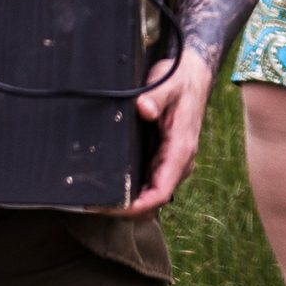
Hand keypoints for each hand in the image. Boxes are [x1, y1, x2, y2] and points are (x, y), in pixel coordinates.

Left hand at [93, 45, 212, 217]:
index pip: (161, 192)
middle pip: (153, 200)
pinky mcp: (163, 159)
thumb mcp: (168, 84)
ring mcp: (171, 163)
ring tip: (97, 198)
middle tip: (94, 204)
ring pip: (150, 195)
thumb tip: (144, 109)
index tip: (112, 208)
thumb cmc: (179, 81)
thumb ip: (156, 97)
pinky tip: (110, 185)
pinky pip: (148, 184)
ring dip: (127, 202)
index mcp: (181, 149)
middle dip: (126, 208)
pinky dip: (131, 190)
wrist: (192, 76)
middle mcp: (178, 162)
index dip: (137, 206)